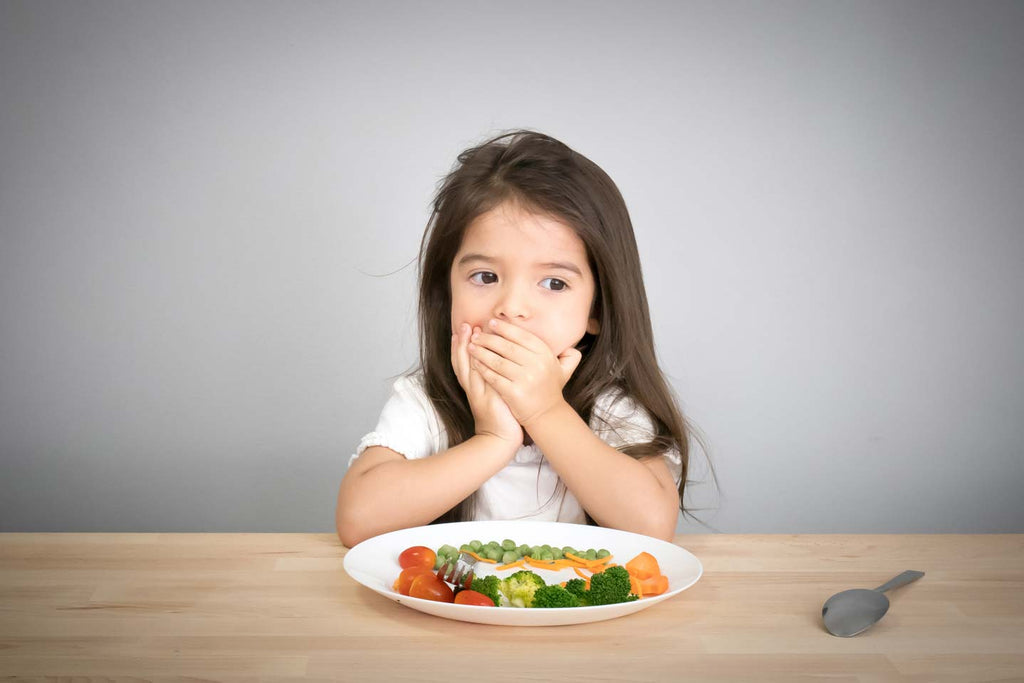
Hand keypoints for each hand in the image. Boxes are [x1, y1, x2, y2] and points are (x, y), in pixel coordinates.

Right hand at [451, 322, 522, 444]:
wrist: (500, 440)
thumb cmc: (503, 417)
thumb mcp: (498, 394)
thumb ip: (497, 379)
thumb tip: (503, 363)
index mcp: (476, 386)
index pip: (467, 362)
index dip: (464, 346)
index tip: (467, 328)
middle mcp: (473, 387)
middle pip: (462, 361)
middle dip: (462, 342)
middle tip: (463, 324)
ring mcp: (477, 392)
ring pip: (466, 366)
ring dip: (464, 349)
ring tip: (465, 332)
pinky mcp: (484, 398)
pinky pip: (476, 378)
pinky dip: (473, 365)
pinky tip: (473, 353)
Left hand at [467, 318, 582, 426]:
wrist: (546, 415)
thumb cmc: (551, 388)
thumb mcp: (563, 369)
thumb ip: (568, 354)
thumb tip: (570, 341)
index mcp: (545, 355)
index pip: (521, 336)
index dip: (505, 328)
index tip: (492, 323)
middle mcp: (536, 365)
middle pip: (506, 346)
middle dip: (488, 339)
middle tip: (476, 334)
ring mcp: (525, 379)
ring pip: (497, 360)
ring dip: (481, 352)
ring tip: (471, 346)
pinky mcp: (513, 392)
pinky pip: (493, 376)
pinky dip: (481, 368)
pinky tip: (473, 363)